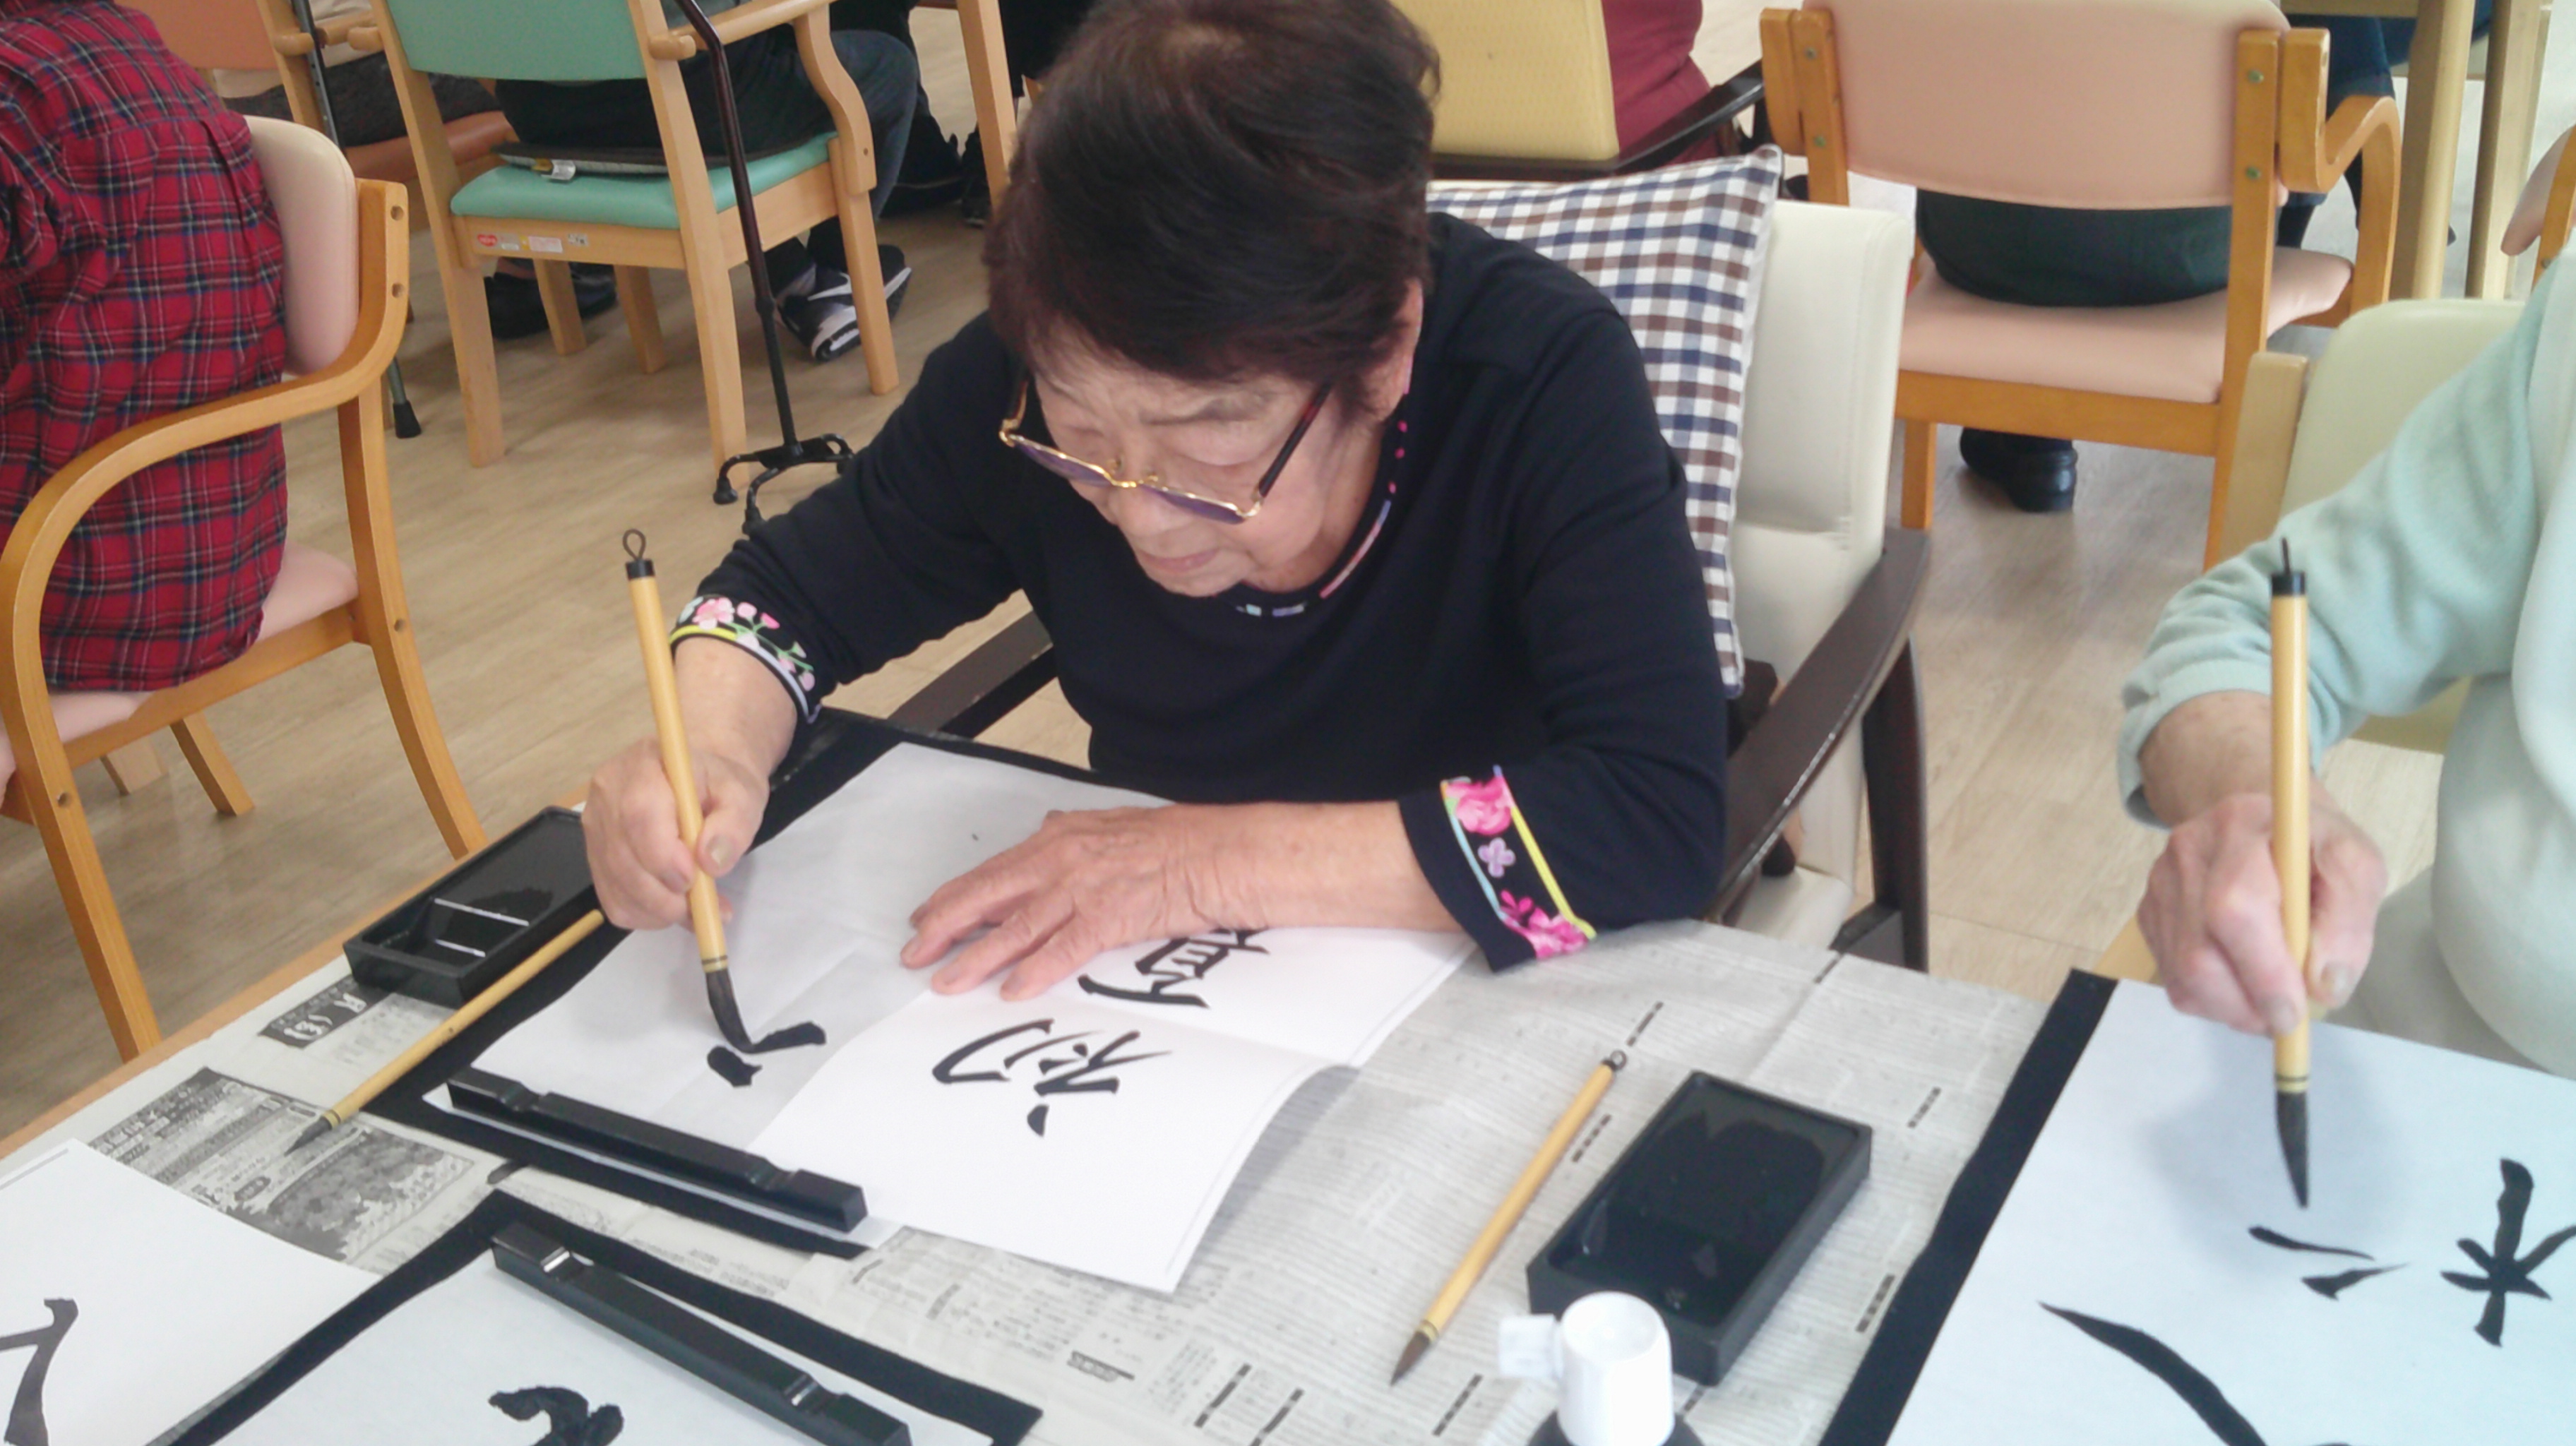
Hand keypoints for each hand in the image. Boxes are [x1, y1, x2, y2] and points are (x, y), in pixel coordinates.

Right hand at [582, 736, 769, 930]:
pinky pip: (612, 900)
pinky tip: (674, 905)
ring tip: (695, 904)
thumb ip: (733, 824)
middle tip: (702, 904)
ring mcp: (596, 827)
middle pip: (622, 858)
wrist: (698, 780)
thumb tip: (711, 861)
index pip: (638, 816)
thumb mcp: (741, 795)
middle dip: (663, 895)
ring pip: (615, 887)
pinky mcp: (595, 856)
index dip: (663, 857)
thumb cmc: (719, 785)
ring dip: (657, 910)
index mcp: (642, 767)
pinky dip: (645, 914)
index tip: (694, 879)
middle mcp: (607, 795)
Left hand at [900, 805, 1245, 1000]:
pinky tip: (1012, 990)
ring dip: (977, 957)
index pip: (993, 871)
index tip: (926, 917)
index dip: (954, 897)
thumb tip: (1047, 831)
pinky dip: (1035, 971)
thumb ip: (1075, 835)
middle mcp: (1064, 858)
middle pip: (988, 895)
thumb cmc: (1179, 843)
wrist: (1224, 851)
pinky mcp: (1112, 915)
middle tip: (915, 953)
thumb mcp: (1114, 827)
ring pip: (1016, 927)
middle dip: (945, 926)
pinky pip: (1064, 948)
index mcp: (1062, 837)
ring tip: (948, 982)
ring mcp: (1086, 887)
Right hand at [2137, 791, 2387, 1035]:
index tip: (2295, 1012)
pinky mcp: (2148, 911)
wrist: (2257, 819)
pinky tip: (2240, 982)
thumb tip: (2323, 986)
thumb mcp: (2356, 865)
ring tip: (2267, 1003)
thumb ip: (2349, 922)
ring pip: (2181, 974)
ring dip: (2230, 1008)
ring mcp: (2160, 884)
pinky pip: (2172, 976)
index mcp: (2242, 827)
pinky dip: (2211, 997)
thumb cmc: (2312, 844)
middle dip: (2246, 1004)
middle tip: (2284, 1020)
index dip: (2263, 972)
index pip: (2235, 909)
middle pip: (2198, 953)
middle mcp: (2188, 852)